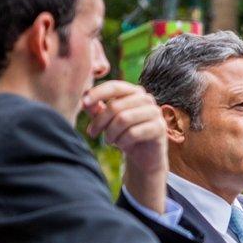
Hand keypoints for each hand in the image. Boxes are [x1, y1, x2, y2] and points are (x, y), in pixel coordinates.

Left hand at [83, 80, 168, 212]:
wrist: (144, 155)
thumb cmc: (123, 133)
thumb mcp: (106, 120)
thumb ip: (96, 108)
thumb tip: (85, 101)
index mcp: (133, 91)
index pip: (114, 87)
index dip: (97, 93)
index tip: (83, 104)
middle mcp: (146, 99)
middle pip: (116, 106)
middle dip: (100, 121)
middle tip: (92, 133)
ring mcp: (155, 112)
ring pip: (124, 119)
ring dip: (111, 133)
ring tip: (108, 140)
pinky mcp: (160, 128)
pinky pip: (134, 133)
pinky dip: (123, 141)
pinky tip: (122, 145)